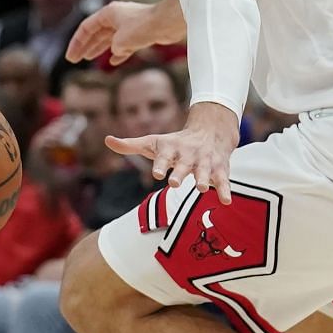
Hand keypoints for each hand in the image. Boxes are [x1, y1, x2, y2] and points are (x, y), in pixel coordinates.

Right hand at [66, 0, 180, 65]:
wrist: (169, 22)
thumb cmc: (144, 26)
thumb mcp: (121, 40)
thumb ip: (114, 47)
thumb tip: (117, 51)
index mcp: (108, 13)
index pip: (86, 28)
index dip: (76, 43)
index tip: (71, 57)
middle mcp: (117, 17)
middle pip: (96, 33)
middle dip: (85, 46)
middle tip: (75, 59)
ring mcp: (128, 25)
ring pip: (109, 38)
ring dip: (99, 48)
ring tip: (89, 58)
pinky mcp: (140, 33)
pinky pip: (124, 44)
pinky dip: (118, 53)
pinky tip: (114, 61)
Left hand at [106, 103, 239, 201]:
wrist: (210, 131)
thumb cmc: (175, 143)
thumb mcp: (153, 142)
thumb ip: (130, 145)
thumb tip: (107, 140)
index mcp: (170, 148)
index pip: (163, 156)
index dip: (160, 164)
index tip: (156, 174)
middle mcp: (188, 154)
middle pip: (183, 165)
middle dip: (179, 173)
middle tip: (174, 184)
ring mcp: (205, 161)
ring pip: (205, 171)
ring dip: (203, 179)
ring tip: (202, 189)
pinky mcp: (220, 169)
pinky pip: (223, 180)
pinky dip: (225, 190)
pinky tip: (225, 201)